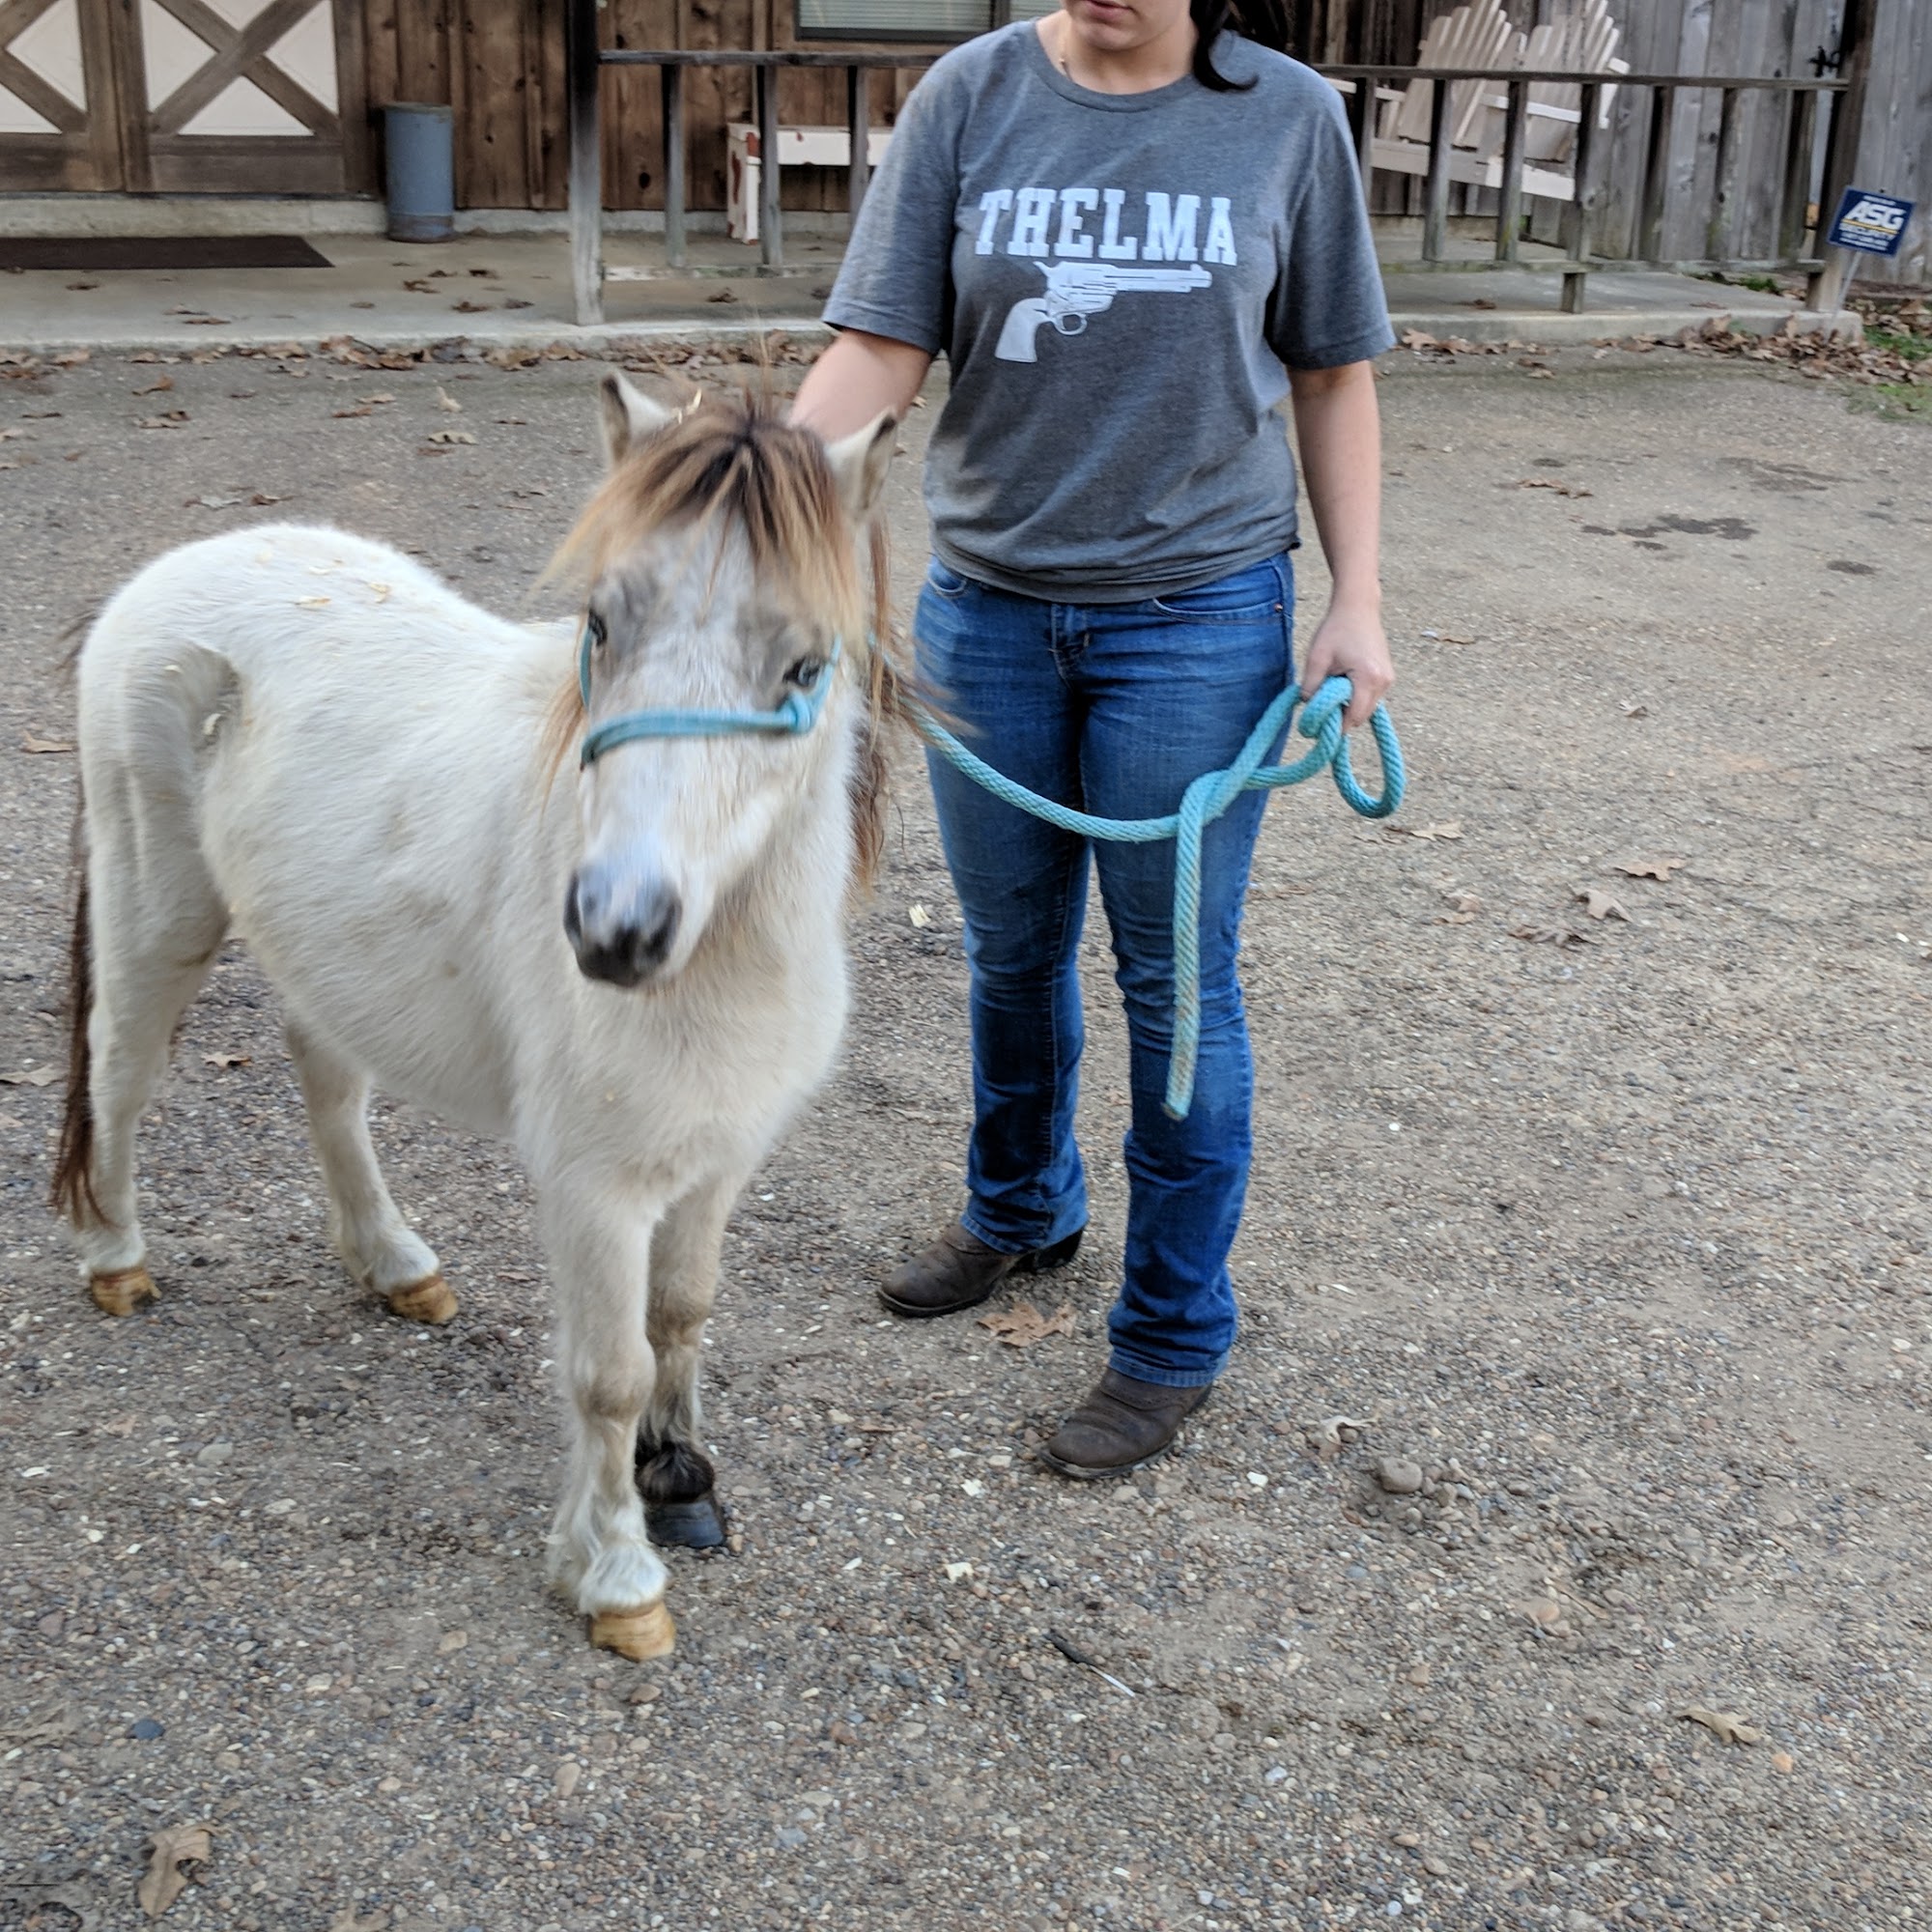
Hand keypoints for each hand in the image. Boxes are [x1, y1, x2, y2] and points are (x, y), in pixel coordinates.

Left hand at [1298, 597, 1392, 731]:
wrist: (1358, 606)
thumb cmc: (1336, 629)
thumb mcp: (1316, 659)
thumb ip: (1310, 687)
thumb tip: (1308, 708)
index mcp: (1368, 678)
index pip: (1353, 717)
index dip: (1335, 725)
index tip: (1317, 723)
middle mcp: (1384, 682)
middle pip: (1361, 716)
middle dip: (1341, 715)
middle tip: (1321, 703)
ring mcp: (1388, 679)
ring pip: (1366, 707)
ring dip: (1349, 705)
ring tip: (1333, 685)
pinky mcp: (1387, 675)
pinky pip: (1370, 696)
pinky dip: (1356, 696)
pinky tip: (1343, 680)